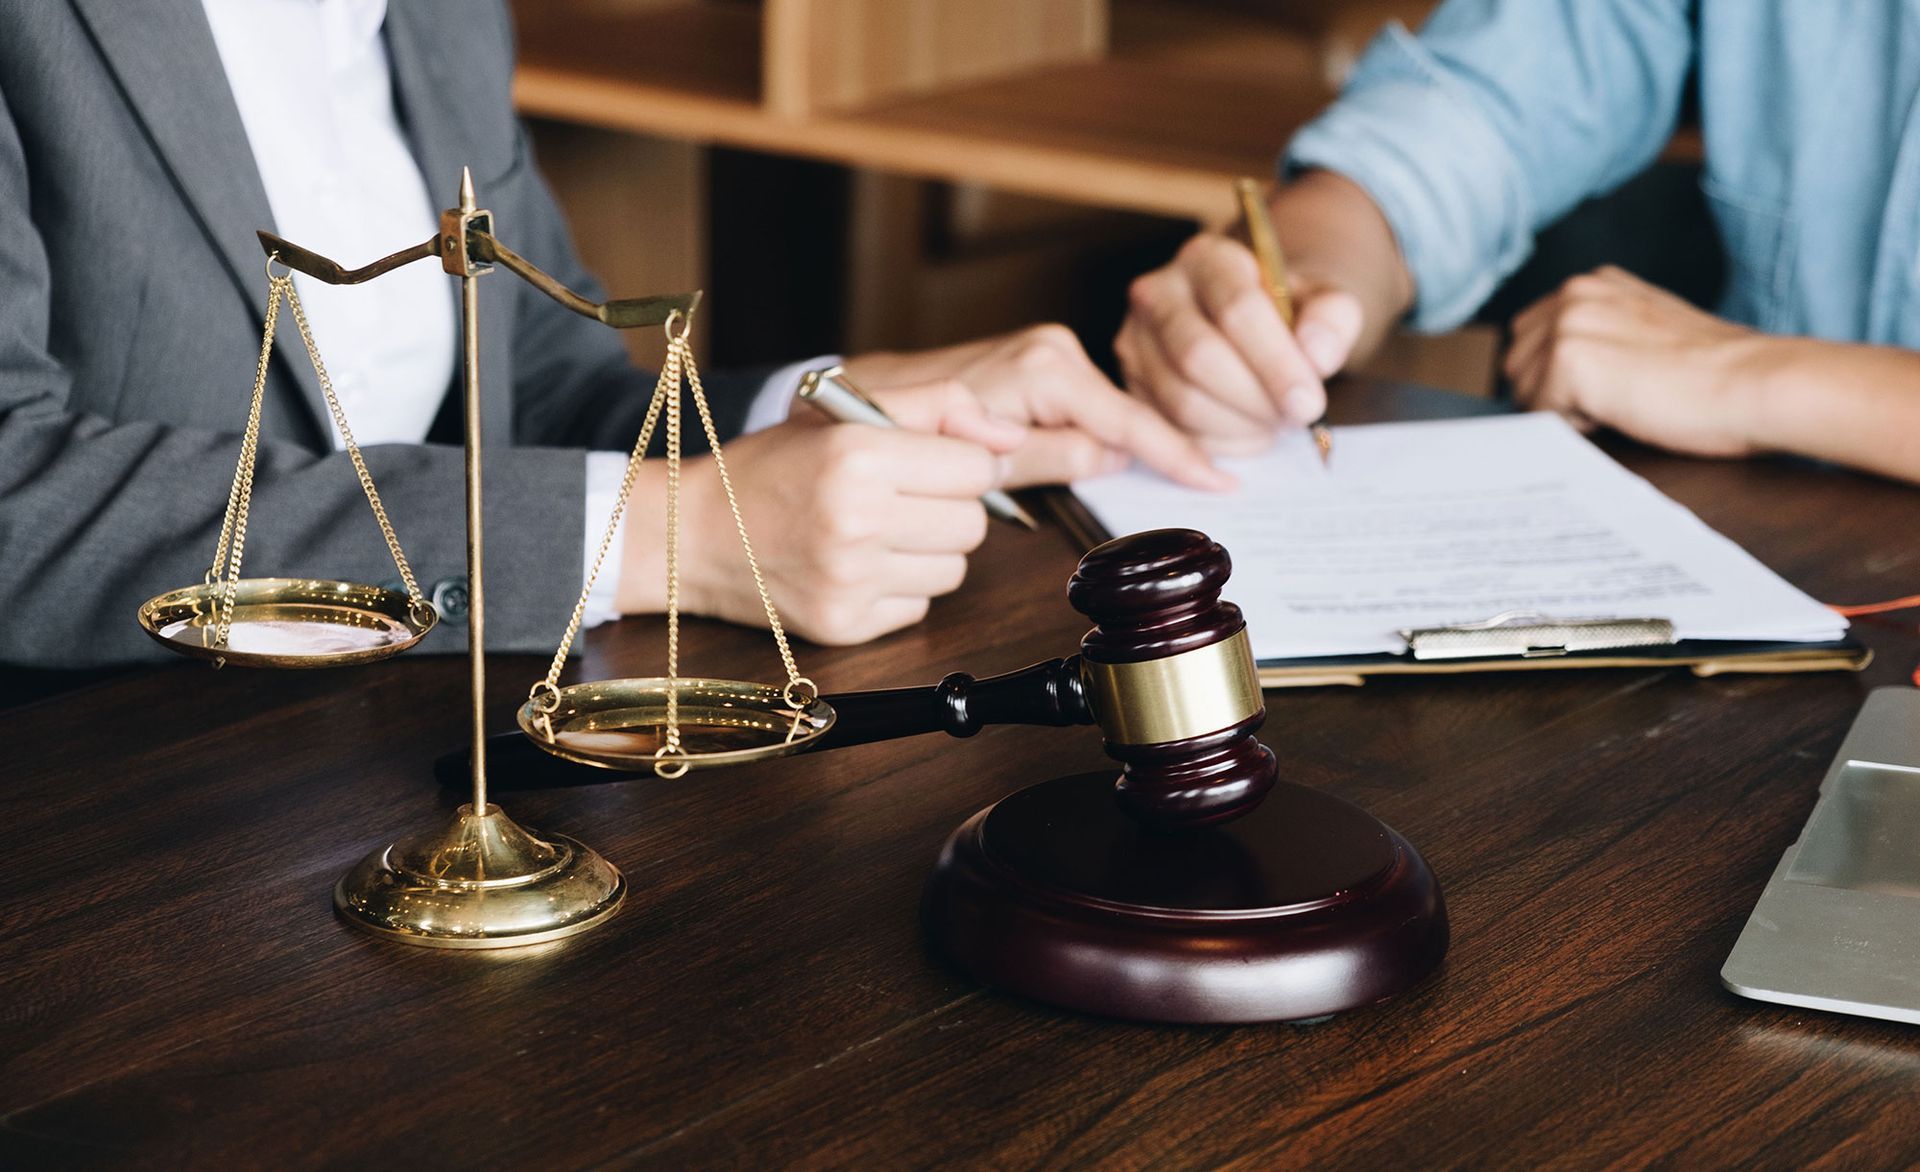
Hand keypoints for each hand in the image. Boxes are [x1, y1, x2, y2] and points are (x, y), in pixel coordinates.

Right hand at [658, 381, 1018, 645]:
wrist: (693, 535)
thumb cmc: (772, 468)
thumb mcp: (842, 411)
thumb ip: (938, 406)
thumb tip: (1011, 440)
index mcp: (858, 456)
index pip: (977, 471)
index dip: (959, 464)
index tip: (926, 464)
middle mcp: (857, 521)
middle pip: (973, 525)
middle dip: (946, 509)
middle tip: (898, 499)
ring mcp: (850, 581)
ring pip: (954, 571)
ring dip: (928, 551)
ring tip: (876, 533)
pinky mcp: (845, 626)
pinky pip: (920, 607)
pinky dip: (899, 588)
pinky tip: (856, 567)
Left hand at [839, 324, 1231, 489]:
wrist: (858, 400)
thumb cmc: (901, 426)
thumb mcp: (978, 458)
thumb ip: (1048, 455)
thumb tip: (1111, 458)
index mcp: (1042, 368)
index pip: (1125, 419)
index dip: (1174, 452)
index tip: (1218, 479)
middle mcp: (1050, 352)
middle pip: (1127, 414)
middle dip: (1168, 447)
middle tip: (1219, 483)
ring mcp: (1046, 355)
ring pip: (1111, 412)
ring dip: (1143, 444)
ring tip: (1200, 472)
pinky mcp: (1039, 368)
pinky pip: (1091, 407)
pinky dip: (1115, 433)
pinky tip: (1147, 456)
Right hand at [1117, 233, 1363, 454]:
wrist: (1251, 322)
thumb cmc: (1287, 313)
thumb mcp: (1324, 302)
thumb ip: (1333, 320)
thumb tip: (1317, 356)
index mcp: (1207, 258)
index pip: (1236, 308)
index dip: (1276, 363)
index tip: (1309, 403)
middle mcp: (1158, 292)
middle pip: (1199, 357)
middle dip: (1255, 399)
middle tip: (1293, 418)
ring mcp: (1135, 340)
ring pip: (1182, 399)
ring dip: (1239, 426)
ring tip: (1273, 422)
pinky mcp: (1130, 384)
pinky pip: (1171, 428)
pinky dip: (1218, 442)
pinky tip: (1247, 430)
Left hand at [1505, 266, 1763, 457]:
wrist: (1755, 385)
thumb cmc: (1713, 374)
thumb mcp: (1646, 333)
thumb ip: (1598, 336)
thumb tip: (1551, 372)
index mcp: (1592, 283)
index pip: (1529, 339)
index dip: (1555, 377)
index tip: (1603, 389)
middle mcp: (1574, 292)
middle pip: (1516, 363)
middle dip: (1549, 393)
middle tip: (1614, 401)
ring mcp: (1568, 322)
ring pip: (1523, 390)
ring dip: (1563, 410)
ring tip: (1623, 403)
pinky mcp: (1569, 358)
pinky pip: (1540, 413)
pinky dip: (1574, 425)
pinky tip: (1622, 412)